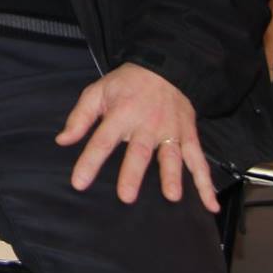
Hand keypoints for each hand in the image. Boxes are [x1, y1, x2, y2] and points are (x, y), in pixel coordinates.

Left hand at [58, 63, 216, 211]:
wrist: (164, 68)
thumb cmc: (125, 84)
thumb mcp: (97, 92)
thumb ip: (79, 118)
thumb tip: (62, 140)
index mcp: (121, 114)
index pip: (102, 141)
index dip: (89, 162)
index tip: (79, 183)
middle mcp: (146, 124)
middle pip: (138, 152)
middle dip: (133, 174)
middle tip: (126, 196)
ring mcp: (170, 131)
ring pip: (171, 156)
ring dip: (172, 176)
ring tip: (172, 196)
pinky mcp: (188, 136)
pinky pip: (199, 161)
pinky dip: (205, 183)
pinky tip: (210, 204)